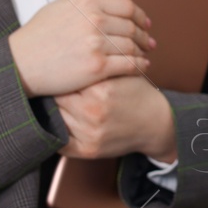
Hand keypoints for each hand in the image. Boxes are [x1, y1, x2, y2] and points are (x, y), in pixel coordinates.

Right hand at [8, 0, 155, 96]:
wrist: (21, 63)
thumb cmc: (40, 33)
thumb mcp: (63, 3)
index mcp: (89, 3)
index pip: (128, 6)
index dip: (141, 15)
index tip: (146, 22)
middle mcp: (95, 21)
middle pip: (132, 26)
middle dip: (144, 35)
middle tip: (149, 41)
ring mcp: (96, 44)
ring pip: (132, 45)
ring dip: (143, 50)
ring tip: (145, 54)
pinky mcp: (97, 67)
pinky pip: (129, 64)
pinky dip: (140, 65)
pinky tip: (142, 66)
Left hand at [54, 74, 176, 160]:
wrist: (156, 123)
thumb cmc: (137, 94)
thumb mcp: (122, 72)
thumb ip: (98, 65)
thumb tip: (65, 57)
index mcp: (100, 89)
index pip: (65, 79)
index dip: (60, 75)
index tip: (57, 72)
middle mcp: (92, 112)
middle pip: (56, 98)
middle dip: (54, 92)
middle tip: (51, 86)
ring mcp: (89, 133)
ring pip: (55, 117)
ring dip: (53, 110)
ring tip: (53, 102)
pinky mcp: (88, 150)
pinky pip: (59, 142)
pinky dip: (55, 132)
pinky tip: (56, 121)